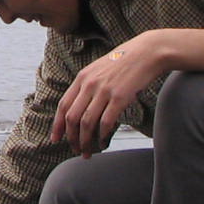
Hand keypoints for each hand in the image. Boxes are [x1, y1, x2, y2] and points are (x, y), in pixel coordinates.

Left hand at [52, 35, 164, 155]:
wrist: (147, 52)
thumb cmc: (125, 62)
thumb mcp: (99, 69)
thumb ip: (88, 86)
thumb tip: (81, 108)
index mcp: (82, 78)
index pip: (63, 105)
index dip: (57, 125)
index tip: (55, 139)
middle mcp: (89, 84)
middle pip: (72, 117)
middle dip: (71, 138)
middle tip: (76, 150)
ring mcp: (104, 90)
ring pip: (87, 123)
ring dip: (85, 141)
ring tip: (88, 151)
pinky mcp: (120, 97)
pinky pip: (106, 122)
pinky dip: (102, 136)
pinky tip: (103, 142)